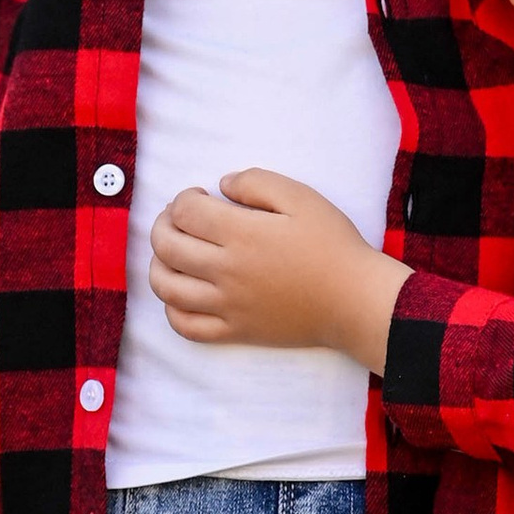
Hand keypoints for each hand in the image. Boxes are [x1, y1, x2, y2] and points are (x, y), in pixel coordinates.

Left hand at [147, 170, 410, 369]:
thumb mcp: (301, 197)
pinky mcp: (235, 331)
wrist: (353, 300)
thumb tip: (222, 185)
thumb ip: (257, 182)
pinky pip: (185, 327)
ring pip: (166, 287)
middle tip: (179, 219)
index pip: (184, 212)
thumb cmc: (332, 245)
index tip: (199, 196)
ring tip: (174, 254)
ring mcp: (227, 305)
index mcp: (241, 234)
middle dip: (163, 224)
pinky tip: (183, 295)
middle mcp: (226, 270)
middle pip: (166, 246)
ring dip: (159, 264)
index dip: (183, 198)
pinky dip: (172, 310)